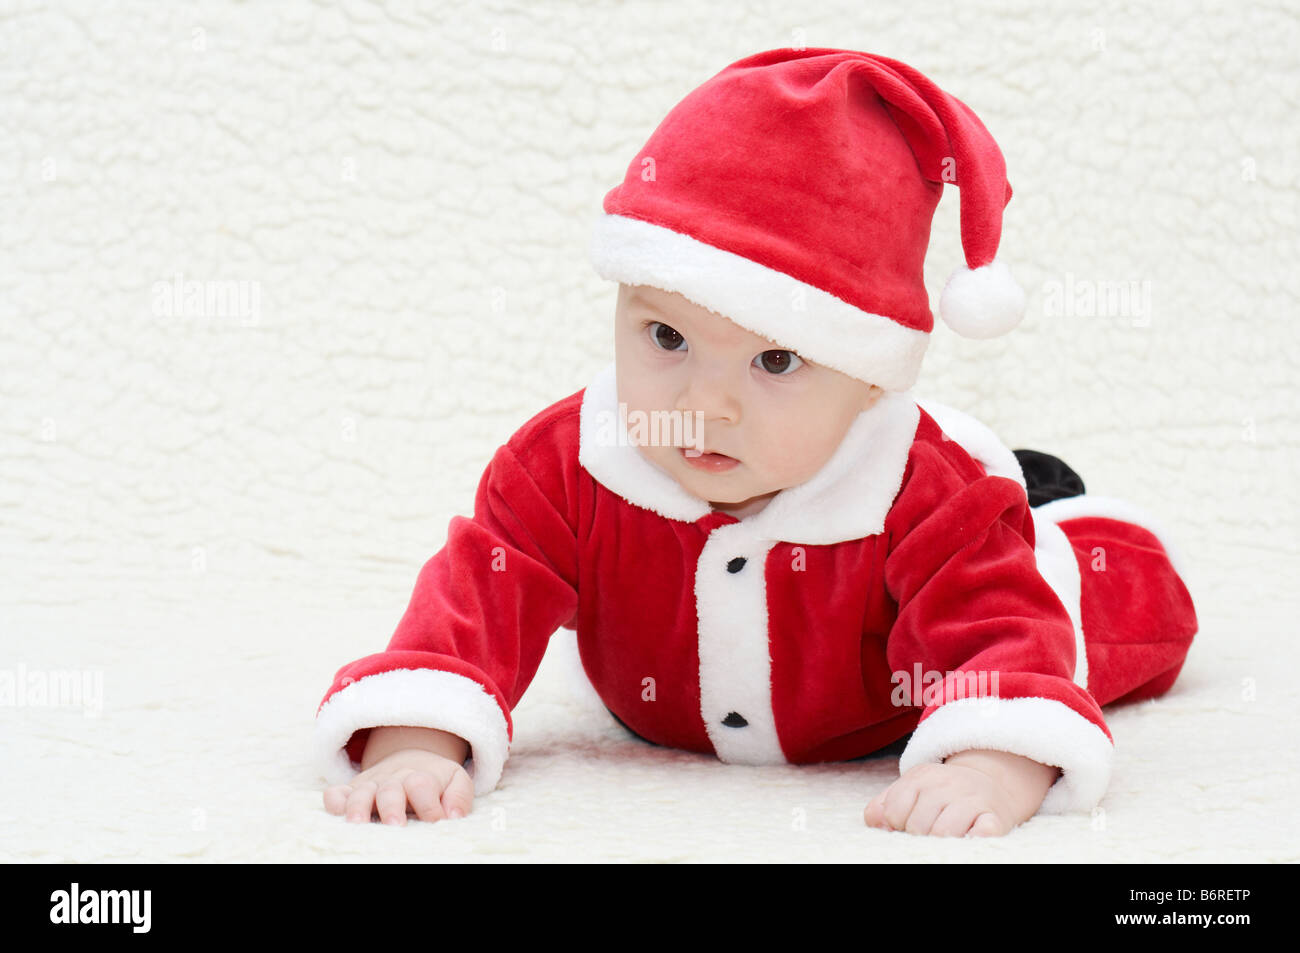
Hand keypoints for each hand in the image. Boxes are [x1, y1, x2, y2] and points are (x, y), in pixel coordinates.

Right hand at [323, 748, 473, 825]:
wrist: (411, 759)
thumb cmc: (435, 780)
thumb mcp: (456, 781)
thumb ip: (459, 796)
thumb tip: (453, 816)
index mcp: (420, 777)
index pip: (422, 786)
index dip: (428, 804)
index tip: (435, 821)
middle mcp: (393, 780)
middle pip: (390, 790)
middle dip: (392, 808)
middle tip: (396, 825)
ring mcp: (370, 785)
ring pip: (360, 793)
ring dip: (358, 807)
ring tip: (357, 824)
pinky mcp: (351, 792)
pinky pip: (336, 793)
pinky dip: (333, 800)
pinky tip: (336, 811)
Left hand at [863, 751, 1056, 836]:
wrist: (990, 783)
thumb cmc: (940, 795)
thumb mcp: (910, 790)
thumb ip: (885, 805)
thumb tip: (878, 824)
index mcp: (921, 776)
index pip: (894, 811)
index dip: (897, 824)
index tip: (907, 823)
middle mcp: (947, 784)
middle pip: (917, 826)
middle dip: (918, 836)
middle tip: (928, 832)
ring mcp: (973, 800)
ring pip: (943, 833)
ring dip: (940, 843)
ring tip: (944, 838)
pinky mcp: (995, 818)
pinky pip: (980, 835)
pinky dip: (970, 841)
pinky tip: (966, 839)